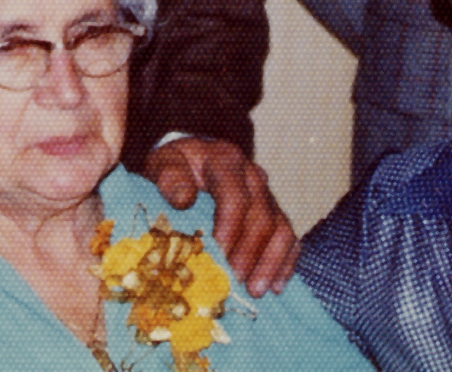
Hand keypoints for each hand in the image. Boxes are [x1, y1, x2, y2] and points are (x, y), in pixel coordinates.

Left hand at [143, 137, 296, 297]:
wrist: (189, 160)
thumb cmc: (173, 167)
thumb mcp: (163, 164)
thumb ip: (170, 177)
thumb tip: (184, 199)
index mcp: (225, 160)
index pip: (236, 196)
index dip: (230, 227)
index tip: (218, 255)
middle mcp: (252, 175)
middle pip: (262, 216)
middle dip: (249, 253)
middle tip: (234, 282)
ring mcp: (266, 194)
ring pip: (281, 228)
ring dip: (270, 263)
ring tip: (255, 291)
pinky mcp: (273, 211)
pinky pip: (288, 237)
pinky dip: (285, 263)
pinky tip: (276, 286)